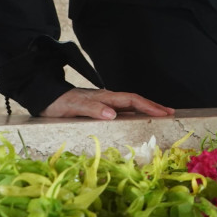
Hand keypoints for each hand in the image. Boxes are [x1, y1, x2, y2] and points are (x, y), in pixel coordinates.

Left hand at [37, 88, 174, 119]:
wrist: (45, 99)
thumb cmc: (58, 104)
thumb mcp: (73, 107)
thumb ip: (92, 109)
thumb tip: (113, 114)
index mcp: (104, 97)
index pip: (131, 100)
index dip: (148, 106)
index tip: (162, 112)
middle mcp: (107, 99)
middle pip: (135, 101)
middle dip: (153, 106)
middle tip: (170, 113)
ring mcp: (104, 103)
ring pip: (130, 106)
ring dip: (145, 110)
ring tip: (160, 115)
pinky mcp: (99, 109)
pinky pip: (122, 111)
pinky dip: (134, 114)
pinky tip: (137, 119)